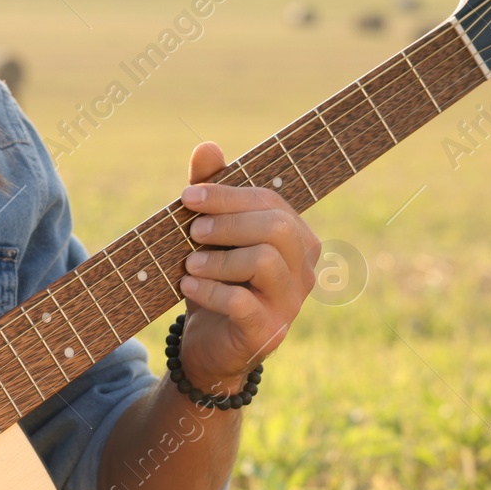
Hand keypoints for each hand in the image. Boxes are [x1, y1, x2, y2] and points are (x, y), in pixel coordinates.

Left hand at [175, 141, 319, 392]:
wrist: (207, 344)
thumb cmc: (213, 279)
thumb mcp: (207, 235)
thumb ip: (210, 193)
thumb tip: (208, 145)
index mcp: (295, 239)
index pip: (271, 203)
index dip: (228, 195)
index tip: (187, 197)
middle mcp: (303, 269)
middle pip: (275, 227)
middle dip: (227, 222)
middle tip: (191, 231)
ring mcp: (290, 302)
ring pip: (264, 261)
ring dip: (218, 258)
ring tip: (188, 262)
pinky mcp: (268, 331)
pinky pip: (244, 302)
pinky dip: (211, 289)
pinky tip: (188, 285)